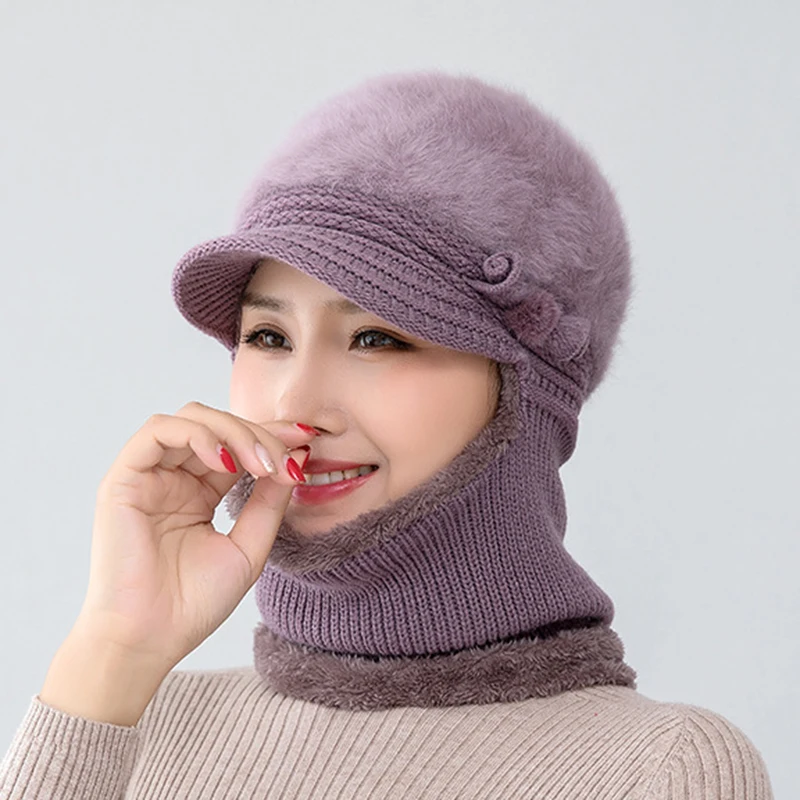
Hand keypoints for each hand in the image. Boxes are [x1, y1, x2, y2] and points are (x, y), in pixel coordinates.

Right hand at [76, 402, 314, 670]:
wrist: (150, 639)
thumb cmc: (193, 603)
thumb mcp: (249, 547)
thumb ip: (270, 502)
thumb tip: (297, 457)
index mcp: (201, 491)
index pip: (238, 445)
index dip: (273, 435)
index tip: (308, 438)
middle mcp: (175, 477)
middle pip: (220, 425)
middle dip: (260, 434)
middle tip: (288, 460)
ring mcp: (149, 475)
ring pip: (192, 418)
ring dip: (234, 432)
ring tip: (261, 463)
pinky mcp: (124, 477)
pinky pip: (158, 431)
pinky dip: (197, 434)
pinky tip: (225, 461)